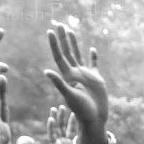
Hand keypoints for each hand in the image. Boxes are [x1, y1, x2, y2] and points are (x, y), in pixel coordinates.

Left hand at [44, 21, 107, 143]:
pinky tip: (91, 49)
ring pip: (78, 55)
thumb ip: (59, 83)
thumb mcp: (69, 96)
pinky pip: (93, 65)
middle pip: (67, 52)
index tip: (50, 31)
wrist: (95, 119)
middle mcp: (75, 73)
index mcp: (68, 76)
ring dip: (74, 43)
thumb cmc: (82, 110)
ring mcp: (86, 75)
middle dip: (63, 38)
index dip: (55, 44)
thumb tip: (46, 71)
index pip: (59, 56)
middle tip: (59, 24)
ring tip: (70, 30)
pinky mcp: (96, 79)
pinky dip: (93, 57)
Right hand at [46, 104, 74, 143]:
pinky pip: (51, 135)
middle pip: (62, 126)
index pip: (71, 130)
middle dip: (63, 116)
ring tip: (54, 108)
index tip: (74, 112)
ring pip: (55, 128)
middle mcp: (63, 142)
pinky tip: (51, 119)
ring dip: (55, 118)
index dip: (72, 121)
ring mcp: (57, 143)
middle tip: (63, 105)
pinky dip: (50, 127)